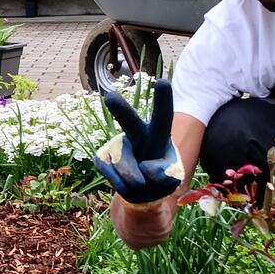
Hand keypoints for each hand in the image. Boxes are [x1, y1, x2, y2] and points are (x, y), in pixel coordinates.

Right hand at [93, 80, 183, 205]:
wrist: (141, 190)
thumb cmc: (161, 175)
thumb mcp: (173, 175)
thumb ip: (167, 173)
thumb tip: (145, 170)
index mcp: (158, 133)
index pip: (163, 116)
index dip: (163, 100)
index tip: (162, 83)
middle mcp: (135, 132)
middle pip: (129, 121)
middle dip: (120, 109)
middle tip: (110, 98)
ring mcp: (116, 144)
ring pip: (126, 165)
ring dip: (136, 183)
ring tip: (142, 185)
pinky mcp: (102, 157)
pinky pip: (113, 176)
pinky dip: (124, 188)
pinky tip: (127, 185)